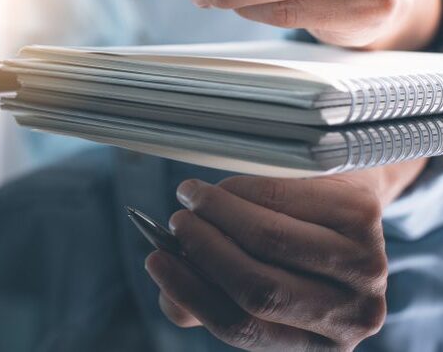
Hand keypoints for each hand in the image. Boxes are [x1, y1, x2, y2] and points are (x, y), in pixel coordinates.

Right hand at [144, 171, 417, 350]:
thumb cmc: (288, 246)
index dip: (191, 293)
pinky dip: (244, 188)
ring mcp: (365, 269)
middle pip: (258, 288)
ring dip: (218, 212)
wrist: (342, 198)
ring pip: (271, 240)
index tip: (155, 260)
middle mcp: (351, 317)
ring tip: (192, 197)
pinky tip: (227, 185)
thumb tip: (169, 296)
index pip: (243, 327)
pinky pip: (286, 199)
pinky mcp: (363, 219)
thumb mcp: (252, 278)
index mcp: (318, 344)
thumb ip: (207, 292)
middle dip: (204, 248)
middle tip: (176, 221)